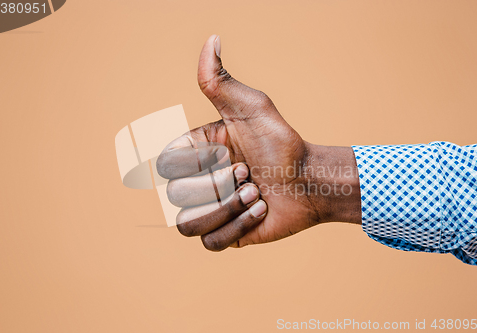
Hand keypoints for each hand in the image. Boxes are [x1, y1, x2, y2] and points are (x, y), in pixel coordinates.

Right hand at [157, 35, 361, 250]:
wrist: (310, 179)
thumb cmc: (281, 143)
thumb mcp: (252, 108)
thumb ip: (221, 81)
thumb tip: (211, 38)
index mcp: (194, 153)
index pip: (166, 165)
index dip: (197, 163)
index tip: (228, 153)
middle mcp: (196, 181)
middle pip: (177, 197)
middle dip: (219, 186)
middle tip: (249, 173)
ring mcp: (209, 210)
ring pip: (189, 224)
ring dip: (229, 208)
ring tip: (257, 193)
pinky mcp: (224, 235)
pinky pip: (211, 243)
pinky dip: (239, 227)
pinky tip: (260, 211)